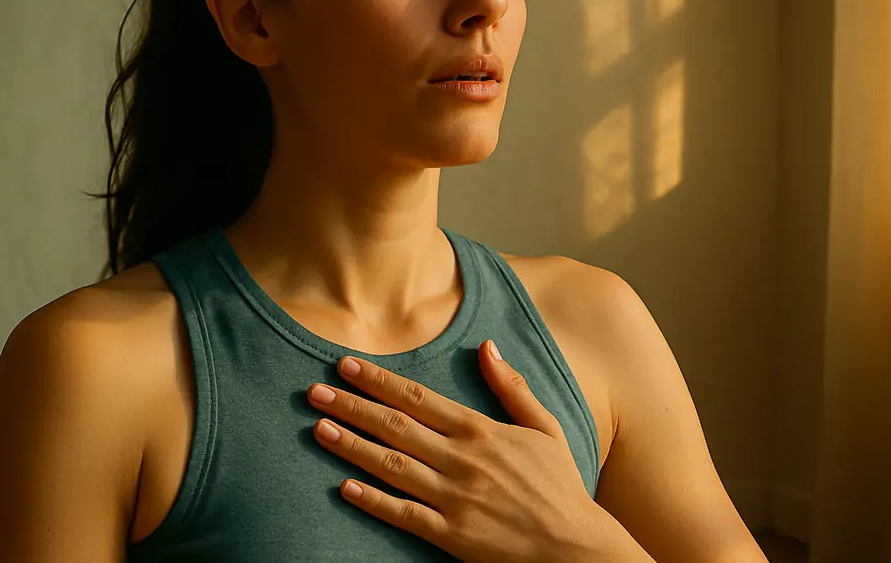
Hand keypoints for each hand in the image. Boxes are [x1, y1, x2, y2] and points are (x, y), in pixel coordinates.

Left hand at [306, 339, 611, 562]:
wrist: (575, 547)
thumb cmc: (559, 486)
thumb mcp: (545, 428)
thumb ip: (512, 388)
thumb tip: (488, 346)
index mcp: (483, 430)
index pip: (419, 397)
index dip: (380, 380)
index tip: (348, 365)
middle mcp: (464, 460)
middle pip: (396, 426)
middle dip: (353, 405)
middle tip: (315, 391)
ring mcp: (456, 499)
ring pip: (393, 466)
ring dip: (352, 446)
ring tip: (319, 428)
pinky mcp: (452, 536)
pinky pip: (405, 515)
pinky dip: (373, 501)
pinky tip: (344, 487)